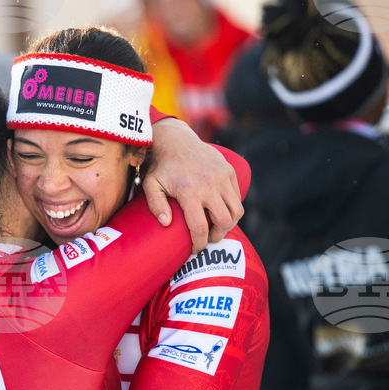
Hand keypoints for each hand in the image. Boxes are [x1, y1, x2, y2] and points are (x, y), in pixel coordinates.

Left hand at [145, 118, 242, 252]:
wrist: (175, 140)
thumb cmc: (161, 166)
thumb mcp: (151, 184)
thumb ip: (155, 204)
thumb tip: (166, 223)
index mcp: (189, 192)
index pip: (200, 227)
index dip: (199, 244)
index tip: (195, 249)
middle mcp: (208, 185)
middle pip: (223, 222)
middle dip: (216, 236)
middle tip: (207, 239)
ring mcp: (221, 178)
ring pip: (236, 212)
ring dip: (228, 224)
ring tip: (216, 228)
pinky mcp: (229, 171)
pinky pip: (237, 197)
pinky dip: (232, 208)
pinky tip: (221, 211)